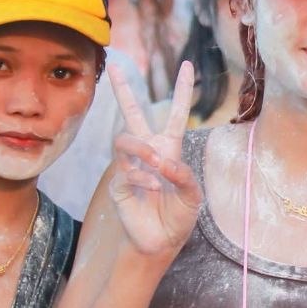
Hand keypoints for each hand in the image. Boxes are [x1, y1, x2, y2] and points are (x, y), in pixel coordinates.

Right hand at [107, 61, 202, 257]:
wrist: (161, 242)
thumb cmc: (179, 217)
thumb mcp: (193, 196)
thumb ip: (183, 175)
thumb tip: (161, 160)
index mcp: (170, 149)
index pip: (176, 114)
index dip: (182, 91)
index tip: (188, 65)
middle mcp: (149, 152)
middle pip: (132, 114)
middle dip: (123, 90)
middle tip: (113, 66)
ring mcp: (131, 165)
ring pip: (125, 139)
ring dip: (141, 148)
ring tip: (155, 163)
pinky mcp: (119, 183)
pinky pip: (126, 170)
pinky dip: (142, 178)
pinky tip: (153, 190)